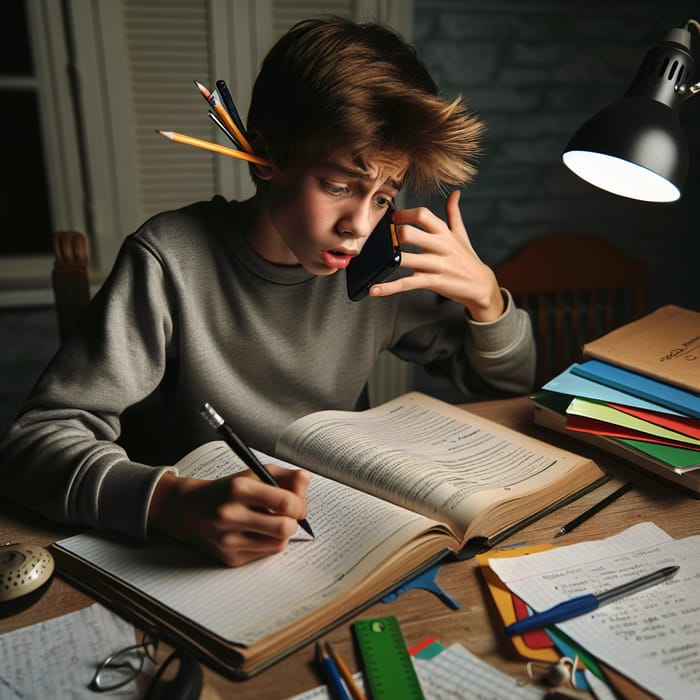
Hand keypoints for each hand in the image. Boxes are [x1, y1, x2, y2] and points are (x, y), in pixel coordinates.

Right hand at [148, 466, 310, 565]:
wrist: (189, 510)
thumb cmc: (228, 490)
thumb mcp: (255, 473)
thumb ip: (286, 476)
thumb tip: (305, 485)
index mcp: (239, 488)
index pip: (285, 502)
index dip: (299, 504)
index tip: (296, 504)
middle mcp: (230, 515)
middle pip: (284, 528)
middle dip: (292, 522)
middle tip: (287, 516)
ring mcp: (228, 540)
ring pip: (278, 544)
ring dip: (281, 534)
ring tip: (271, 523)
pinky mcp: (229, 558)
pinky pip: (264, 555)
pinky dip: (267, 543)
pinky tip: (256, 533)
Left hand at [369, 190, 504, 321]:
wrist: (481, 285)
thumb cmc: (466, 258)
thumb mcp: (461, 234)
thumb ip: (453, 213)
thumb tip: (455, 192)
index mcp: (443, 232)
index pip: (422, 215)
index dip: (404, 214)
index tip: (392, 217)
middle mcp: (439, 246)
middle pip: (410, 234)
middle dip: (393, 235)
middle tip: (381, 239)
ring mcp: (436, 265)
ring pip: (406, 260)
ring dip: (387, 260)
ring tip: (371, 262)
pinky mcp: (433, 282)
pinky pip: (407, 284)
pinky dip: (389, 287)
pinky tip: (374, 289)